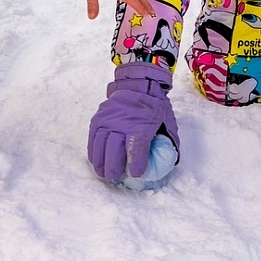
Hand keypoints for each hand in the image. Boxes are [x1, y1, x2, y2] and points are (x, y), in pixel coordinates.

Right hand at [87, 62, 180, 181]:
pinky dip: (93, 151)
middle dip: (114, 167)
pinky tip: (96, 160)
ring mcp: (108, 120)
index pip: (136, 149)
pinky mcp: (99, 118)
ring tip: (103, 173)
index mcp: (141, 125)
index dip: (135, 165)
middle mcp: (121, 122)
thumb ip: (167, 143)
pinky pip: (93, 138)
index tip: (135, 174)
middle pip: (114, 150)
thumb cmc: (154, 106)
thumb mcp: (167, 122)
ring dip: (100, 162)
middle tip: (115, 177)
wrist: (139, 83)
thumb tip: (167, 162)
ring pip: (100, 145)